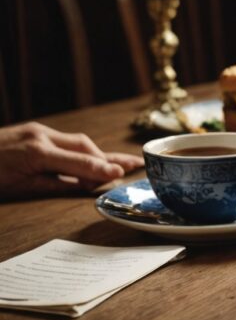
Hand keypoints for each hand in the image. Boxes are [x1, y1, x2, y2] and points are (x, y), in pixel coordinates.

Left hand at [0, 122, 143, 199]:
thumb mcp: (20, 188)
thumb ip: (55, 184)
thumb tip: (84, 186)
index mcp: (37, 153)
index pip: (80, 162)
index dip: (103, 169)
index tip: (123, 174)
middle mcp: (40, 136)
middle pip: (84, 145)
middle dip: (107, 158)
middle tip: (130, 167)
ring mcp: (36, 131)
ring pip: (76, 141)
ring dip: (95, 154)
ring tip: (117, 165)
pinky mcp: (31, 131)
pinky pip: (63, 141)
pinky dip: (79, 151)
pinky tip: (89, 159)